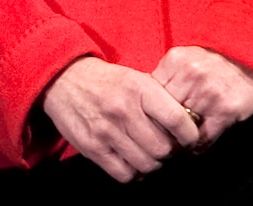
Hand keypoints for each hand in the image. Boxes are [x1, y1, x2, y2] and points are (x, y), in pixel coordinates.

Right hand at [40, 56, 200, 181]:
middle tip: (164, 146)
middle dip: (168, 152)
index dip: (189, 136)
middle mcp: (123, 110)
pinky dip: (132, 172)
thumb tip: (189, 127)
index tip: (188, 139)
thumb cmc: (106, 82)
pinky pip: (125, 174)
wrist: (63, 79)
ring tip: (146, 152)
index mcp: (138, 89)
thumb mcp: (135, 79)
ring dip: (151, 162)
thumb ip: (160, 100)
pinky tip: (130, 160)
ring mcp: (106, 131)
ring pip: (147, 164)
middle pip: (163, 148)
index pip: (178, 121)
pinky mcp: (92, 147)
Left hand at [151, 46, 252, 149]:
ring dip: (178, 139)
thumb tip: (141, 102)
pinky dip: (196, 146)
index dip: (148, 111)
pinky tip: (194, 147)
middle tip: (159, 140)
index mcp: (175, 60)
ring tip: (176, 144)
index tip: (146, 124)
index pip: (150, 94)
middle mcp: (189, 74)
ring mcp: (208, 92)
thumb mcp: (187, 60)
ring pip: (181, 127)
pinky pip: (203, 137)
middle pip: (163, 111)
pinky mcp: (226, 110)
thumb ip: (167, 76)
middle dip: (161, 127)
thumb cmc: (215, 66)